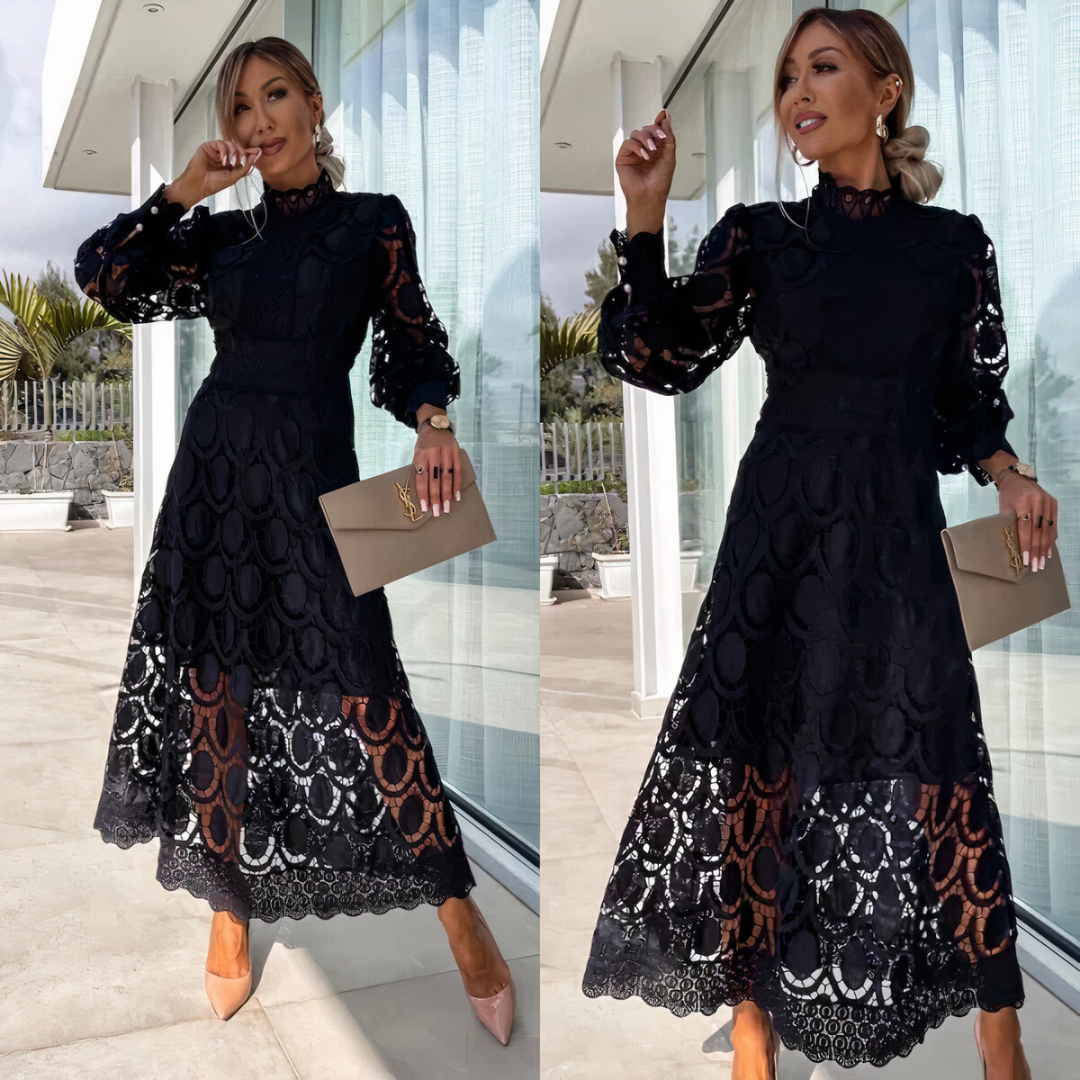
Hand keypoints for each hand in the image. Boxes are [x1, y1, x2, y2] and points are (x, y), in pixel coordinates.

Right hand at [165, 139, 262, 209]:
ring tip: (230, 163)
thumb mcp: (234, 176)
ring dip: (233, 153)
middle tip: (240, 160)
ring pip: (230, 144)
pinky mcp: (209, 146)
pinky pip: (221, 143)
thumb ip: (245, 166)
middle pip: (238, 148)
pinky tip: (222, 159)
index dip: (250, 152)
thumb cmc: (214, 183)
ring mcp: (217, 151)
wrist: (200, 183)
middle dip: (242, 153)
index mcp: (231, 164)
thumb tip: (255, 156)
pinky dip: (224, 150)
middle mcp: (225, 156)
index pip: (243, 155)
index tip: (258, 151)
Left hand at [413, 423, 461, 516]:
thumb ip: (420, 469)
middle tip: (437, 512)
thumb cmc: (424, 444)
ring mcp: (445, 452)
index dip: (424, 494)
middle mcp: (433, 454)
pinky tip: (456, 496)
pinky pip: (457, 471)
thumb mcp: (417, 454)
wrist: (435, 425)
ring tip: (447, 508)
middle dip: (436, 498)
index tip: (426, 508)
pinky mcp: (456, 452)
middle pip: (435, 480)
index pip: (422, 479)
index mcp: (420, 456)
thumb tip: (423, 493)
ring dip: (447, 494)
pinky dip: (457, 484)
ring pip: (447, 477)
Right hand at [615, 109, 675, 236]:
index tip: (663, 115)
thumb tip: (665, 117)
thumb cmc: (660, 182)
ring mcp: (633, 153)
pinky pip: (628, 143)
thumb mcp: (669, 154)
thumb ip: (668, 135)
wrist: (650, 196)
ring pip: (637, 134)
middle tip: (660, 138)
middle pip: (646, 129)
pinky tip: (644, 156)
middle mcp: (644, 149)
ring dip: (646, 139)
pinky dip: (637, 147)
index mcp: (656, 148)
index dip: (659, 122)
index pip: (655, 130)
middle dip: (654, 131)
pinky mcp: (623, 157)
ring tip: (651, 150)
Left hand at [997, 472, 1057, 570]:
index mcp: (1024, 502)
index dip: (1026, 545)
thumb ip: (1010, 524)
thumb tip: (1014, 546)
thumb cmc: (1007, 495)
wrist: (1017, 478)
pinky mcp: (1054, 504)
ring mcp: (1048, 502)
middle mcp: (1039, 501)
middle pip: (1039, 531)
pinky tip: (1049, 551)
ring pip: (1048, 530)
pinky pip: (1054, 525)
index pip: (1026, 528)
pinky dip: (1051, 539)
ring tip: (1042, 562)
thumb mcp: (1004, 508)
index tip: (1025, 560)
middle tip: (1036, 566)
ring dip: (1046, 548)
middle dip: (1037, 551)